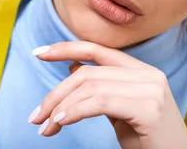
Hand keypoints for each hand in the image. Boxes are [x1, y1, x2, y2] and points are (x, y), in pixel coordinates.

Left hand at [29, 41, 186, 148]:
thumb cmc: (148, 142)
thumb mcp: (120, 111)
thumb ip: (101, 87)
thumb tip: (73, 65)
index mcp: (142, 70)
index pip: (98, 49)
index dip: (66, 47)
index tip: (38, 52)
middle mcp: (149, 73)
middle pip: (88, 71)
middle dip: (55, 93)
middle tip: (35, 117)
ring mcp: (151, 89)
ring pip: (91, 86)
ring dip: (60, 108)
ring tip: (45, 128)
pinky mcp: (150, 108)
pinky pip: (101, 102)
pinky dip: (75, 111)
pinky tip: (61, 121)